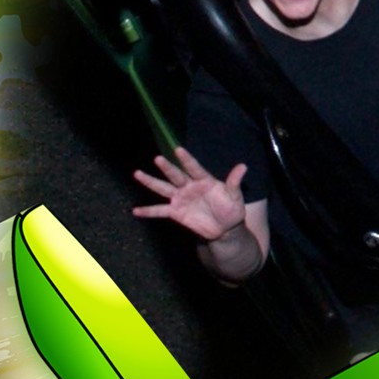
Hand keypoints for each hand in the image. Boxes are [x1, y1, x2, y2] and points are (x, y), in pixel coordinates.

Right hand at [132, 147, 247, 241]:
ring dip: (151, 182)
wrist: (225, 228)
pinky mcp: (176, 212)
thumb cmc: (231, 209)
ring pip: (163, 188)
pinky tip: (135, 211)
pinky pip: (159, 211)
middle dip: (167, 168)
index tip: (178, 149)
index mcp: (204, 180)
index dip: (187, 159)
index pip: (194, 168)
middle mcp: (189, 186)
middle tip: (158, 158)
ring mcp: (180, 198)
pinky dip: (148, 211)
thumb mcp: (235, 196)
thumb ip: (234, 182)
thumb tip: (243, 166)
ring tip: (137, 173)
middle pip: (176, 176)